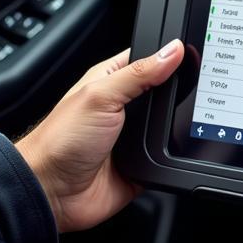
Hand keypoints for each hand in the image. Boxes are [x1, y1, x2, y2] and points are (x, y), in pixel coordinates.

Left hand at [15, 40, 183, 233]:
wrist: (52, 192)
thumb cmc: (60, 140)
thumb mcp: (101, 95)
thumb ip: (138, 73)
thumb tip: (171, 51)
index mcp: (112, 81)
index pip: (149, 59)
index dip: (169, 56)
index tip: (190, 54)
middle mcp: (124, 107)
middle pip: (165, 93)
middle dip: (177, 94)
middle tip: (187, 93)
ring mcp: (134, 137)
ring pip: (170, 125)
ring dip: (175, 126)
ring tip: (177, 124)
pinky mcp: (142, 164)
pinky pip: (167, 157)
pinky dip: (172, 155)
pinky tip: (171, 151)